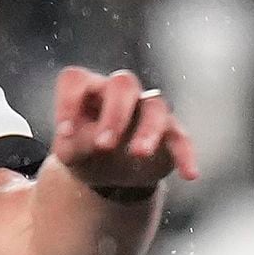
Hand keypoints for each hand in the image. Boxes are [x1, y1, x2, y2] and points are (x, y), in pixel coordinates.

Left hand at [50, 66, 197, 195]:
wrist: (107, 174)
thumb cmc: (85, 151)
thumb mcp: (70, 151)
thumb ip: (72, 142)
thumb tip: (80, 139)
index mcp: (89, 91)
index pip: (75, 80)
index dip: (68, 102)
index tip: (64, 134)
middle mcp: (120, 94)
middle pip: (123, 84)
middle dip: (114, 114)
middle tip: (103, 146)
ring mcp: (147, 110)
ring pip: (156, 106)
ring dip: (148, 130)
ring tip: (139, 155)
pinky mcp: (169, 132)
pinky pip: (181, 137)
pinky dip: (185, 154)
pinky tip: (189, 174)